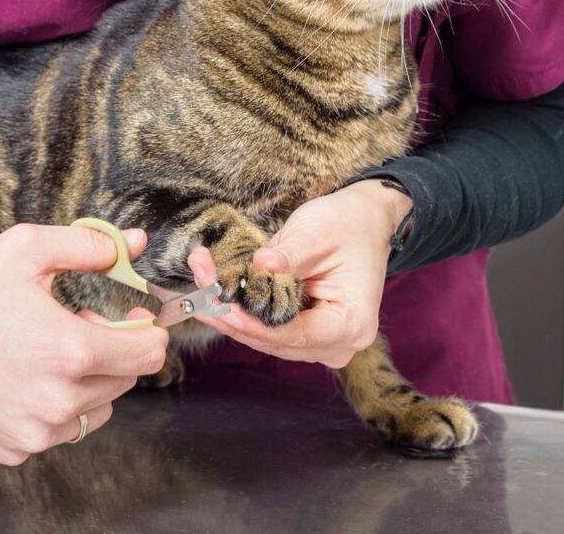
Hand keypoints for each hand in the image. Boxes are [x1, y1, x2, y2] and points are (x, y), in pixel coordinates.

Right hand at [0, 223, 168, 465]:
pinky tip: (23, 378)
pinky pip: (60, 430)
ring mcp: (36, 433)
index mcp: (68, 351)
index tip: (130, 315)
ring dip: (87, 381)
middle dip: (110, 349)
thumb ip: (89, 245)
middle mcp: (58, 401)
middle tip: (72, 323)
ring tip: (45, 351)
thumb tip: (134, 242)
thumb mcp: (25, 250)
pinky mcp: (15, 449)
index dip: (146, 329)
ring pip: (97, 408)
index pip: (149, 353)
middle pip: (126, 379)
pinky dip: (55, 407)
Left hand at [188, 180, 407, 369]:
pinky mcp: (306, 331)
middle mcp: (339, 343)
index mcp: (352, 324)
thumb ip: (288, 256)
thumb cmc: (349, 225)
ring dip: (231, 313)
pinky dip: (243, 310)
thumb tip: (259, 265)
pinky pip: (269, 327)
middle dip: (233, 316)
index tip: (220, 306)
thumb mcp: (317, 235)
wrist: (365, 220)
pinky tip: (216, 289)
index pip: (294, 335)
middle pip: (275, 341)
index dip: (252, 324)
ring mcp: (322, 341)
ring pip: (266, 338)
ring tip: (200, 282)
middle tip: (198, 291)